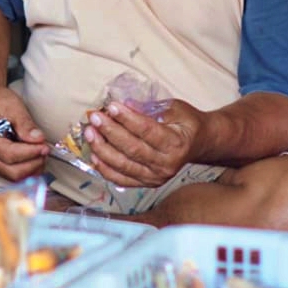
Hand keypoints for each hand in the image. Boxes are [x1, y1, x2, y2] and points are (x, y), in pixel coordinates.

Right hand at [0, 85, 49, 182]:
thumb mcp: (11, 105)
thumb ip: (24, 123)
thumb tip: (38, 139)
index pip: (9, 155)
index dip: (30, 153)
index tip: (44, 146)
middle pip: (12, 172)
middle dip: (33, 163)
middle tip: (45, 149)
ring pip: (14, 177)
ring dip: (32, 168)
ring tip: (41, 151)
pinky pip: (13, 175)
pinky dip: (27, 170)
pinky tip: (34, 157)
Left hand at [83, 99, 206, 188]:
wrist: (198, 144)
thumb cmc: (186, 122)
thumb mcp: (175, 108)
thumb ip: (150, 107)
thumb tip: (124, 104)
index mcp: (176, 144)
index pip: (148, 131)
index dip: (128, 119)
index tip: (112, 106)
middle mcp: (167, 164)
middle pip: (133, 149)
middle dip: (110, 132)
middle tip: (95, 117)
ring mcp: (156, 177)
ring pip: (124, 165)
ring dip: (103, 149)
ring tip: (89, 133)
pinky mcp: (147, 183)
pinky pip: (121, 179)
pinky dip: (105, 168)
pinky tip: (94, 154)